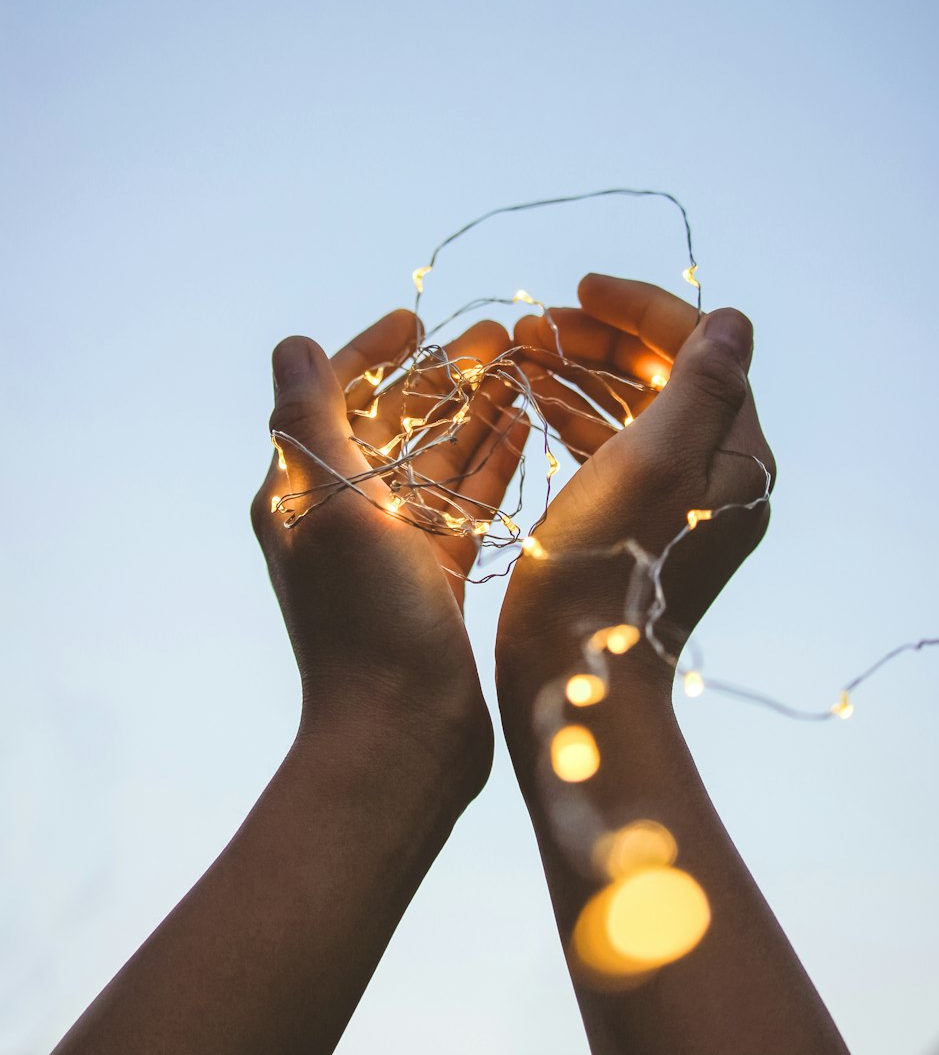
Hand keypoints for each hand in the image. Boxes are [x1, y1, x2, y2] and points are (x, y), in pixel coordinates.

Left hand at [251, 310, 528, 786]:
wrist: (401, 736)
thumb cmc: (362, 622)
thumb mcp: (327, 507)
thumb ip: (309, 419)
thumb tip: (295, 343)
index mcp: (303, 491)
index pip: (335, 397)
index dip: (373, 351)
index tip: (418, 317)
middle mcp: (343, 514)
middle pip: (396, 423)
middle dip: (443, 376)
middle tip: (502, 336)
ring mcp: (393, 547)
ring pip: (439, 459)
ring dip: (477, 411)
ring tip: (526, 366)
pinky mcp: (437, 577)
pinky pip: (467, 503)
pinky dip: (493, 463)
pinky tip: (528, 428)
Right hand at [496, 274, 774, 681]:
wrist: (577, 673)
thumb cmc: (609, 566)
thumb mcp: (655, 459)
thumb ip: (700, 384)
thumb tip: (732, 320)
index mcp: (738, 456)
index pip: (700, 349)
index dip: (639, 309)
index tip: (578, 289)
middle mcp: (718, 476)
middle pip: (666, 376)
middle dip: (602, 341)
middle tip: (536, 326)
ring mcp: (676, 503)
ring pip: (633, 411)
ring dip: (582, 373)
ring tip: (521, 353)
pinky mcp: (635, 527)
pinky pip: (612, 450)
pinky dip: (576, 418)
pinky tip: (532, 403)